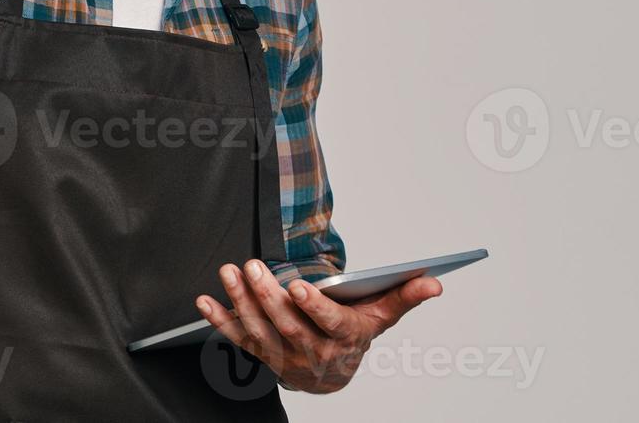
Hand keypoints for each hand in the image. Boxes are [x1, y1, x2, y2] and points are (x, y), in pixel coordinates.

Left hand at [196, 261, 441, 393]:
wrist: (333, 373)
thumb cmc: (355, 332)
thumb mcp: (381, 316)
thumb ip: (404, 297)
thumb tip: (434, 282)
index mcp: (343, 340)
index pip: (328, 325)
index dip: (313, 307)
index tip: (298, 286)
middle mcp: (313, 354)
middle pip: (288, 326)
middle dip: (268, 296)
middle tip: (253, 265)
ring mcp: (283, 357)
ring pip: (260, 331)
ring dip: (241, 303)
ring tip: (230, 271)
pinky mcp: (261, 355)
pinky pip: (238, 339)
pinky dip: (219, 321)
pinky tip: (204, 301)